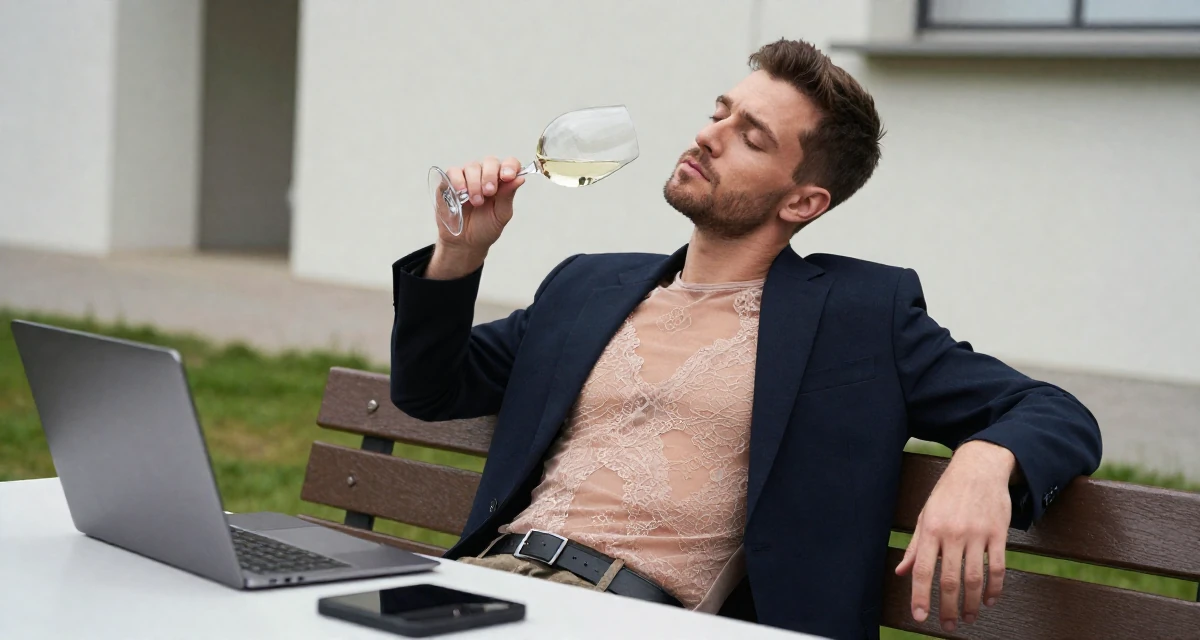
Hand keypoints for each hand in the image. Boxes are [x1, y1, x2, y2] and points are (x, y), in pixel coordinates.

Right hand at [428, 156, 525, 279]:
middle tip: (489, 192)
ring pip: (472, 166)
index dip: (510, 166)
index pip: (509, 164)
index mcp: (501, 182)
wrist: (464, 242)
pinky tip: (461, 194)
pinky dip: (458, 181)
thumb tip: (519, 179)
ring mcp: (467, 177)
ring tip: (475, 202)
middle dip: (490, 176)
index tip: (507, 177)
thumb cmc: (484, 228)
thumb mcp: (500, 215)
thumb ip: (507, 196)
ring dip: (474, 183)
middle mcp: (485, 175)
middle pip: (490, 162)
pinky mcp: (450, 181)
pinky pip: (454, 172)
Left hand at [895, 441, 1014, 632]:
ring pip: (975, 579)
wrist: (978, 468)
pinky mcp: (998, 534)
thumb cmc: (947, 493)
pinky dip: (995, 589)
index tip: (920, 616)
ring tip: (969, 618)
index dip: (921, 596)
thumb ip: (915, 547)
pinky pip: (998, 568)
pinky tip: (989, 600)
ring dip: (972, 604)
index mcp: (931, 530)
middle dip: (948, 608)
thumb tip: (901, 571)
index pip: (923, 570)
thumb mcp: (925, 515)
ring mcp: (977, 534)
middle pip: (950, 580)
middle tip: (948, 625)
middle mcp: (953, 534)